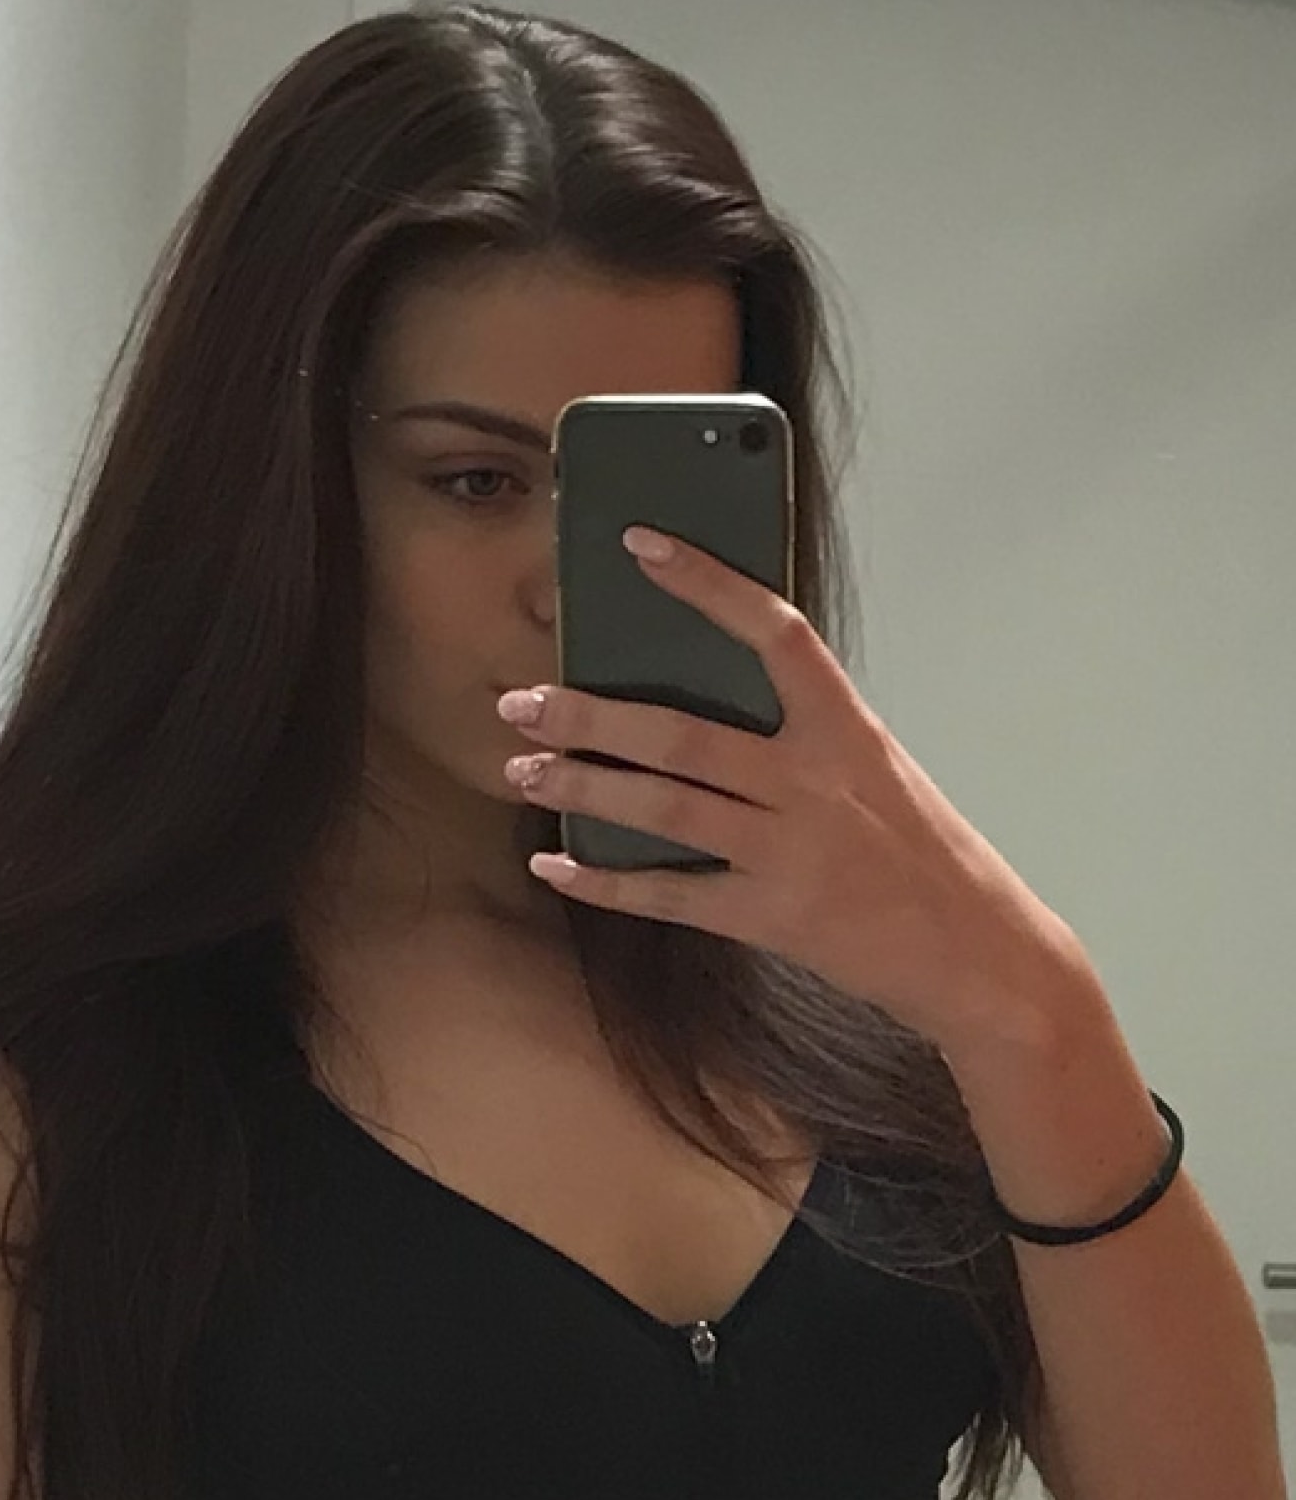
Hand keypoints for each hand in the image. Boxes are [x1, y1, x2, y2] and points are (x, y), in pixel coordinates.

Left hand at [497, 524, 1075, 1047]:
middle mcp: (813, 783)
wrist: (977, 953)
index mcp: (845, 730)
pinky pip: (670, 895)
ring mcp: (790, 851)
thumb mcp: (874, 769)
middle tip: (522, 699)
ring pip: (665, 807)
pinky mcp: (771, 916)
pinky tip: (555, 863)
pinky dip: (604, 881)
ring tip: (522, 769)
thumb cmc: (920, 851)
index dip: (707, 583)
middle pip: (683, 734)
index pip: (773, 632)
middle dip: (590, 715)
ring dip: (583, 787)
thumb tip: (696, 695)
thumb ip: (801, 733)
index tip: (642, 545)